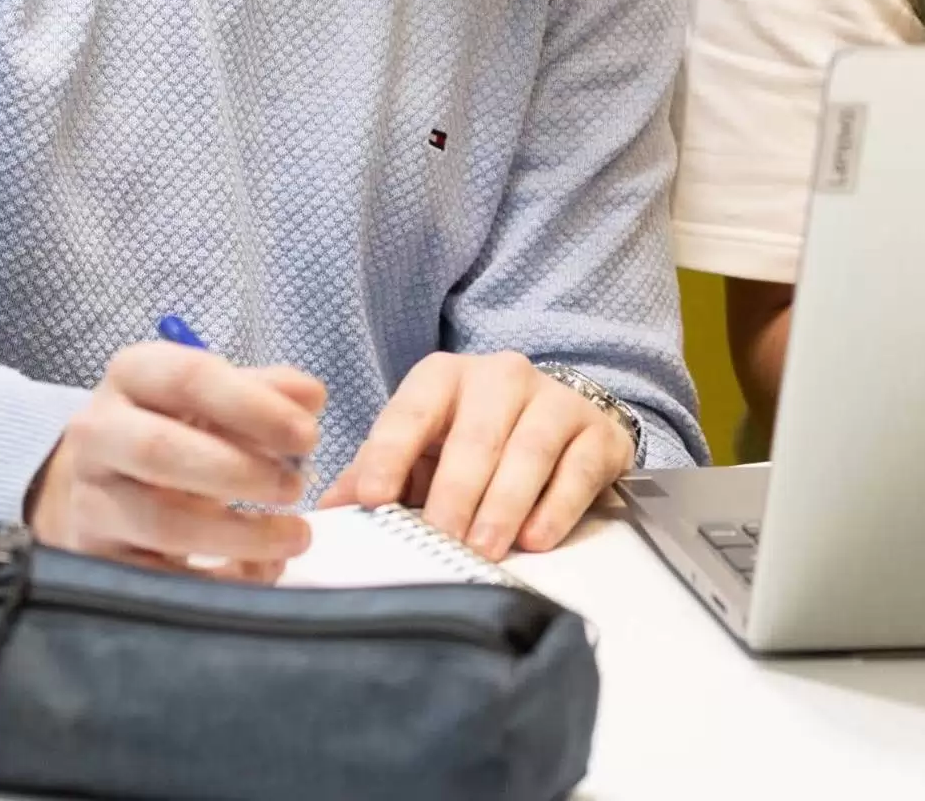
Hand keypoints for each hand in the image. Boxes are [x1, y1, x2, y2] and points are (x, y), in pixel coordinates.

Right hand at [28, 343, 325, 579]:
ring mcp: (90, 500)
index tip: (308, 436)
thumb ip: (266, 390)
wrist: (104, 481)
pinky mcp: (98, 559)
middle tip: (297, 487)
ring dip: (238, 534)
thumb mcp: (215, 396)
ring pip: (160, 522)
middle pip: (160, 450)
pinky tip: (259, 571)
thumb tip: (310, 398)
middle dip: (239, 472)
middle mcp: (98, 434)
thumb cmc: (176, 425)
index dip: (254, 407)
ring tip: (294, 536)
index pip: (190, 379)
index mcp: (132, 375)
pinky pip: (159, 578)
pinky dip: (216, 583)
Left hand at [319, 351, 633, 560]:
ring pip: (529, 449)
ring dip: (505, 503)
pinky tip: (536, 537)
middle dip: (456, 492)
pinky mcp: (597, 431)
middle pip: (476, 435)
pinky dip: (556, 506)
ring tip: (486, 547)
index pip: (411, 411)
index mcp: (444, 377)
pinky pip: (578, 467)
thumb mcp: (421, 450)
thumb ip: (375, 475)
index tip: (373, 498)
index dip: (390, 454)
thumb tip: (327, 511)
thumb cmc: (474, 440)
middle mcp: (500, 377)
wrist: (556, 420)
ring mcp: (554, 400)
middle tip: (442, 539)